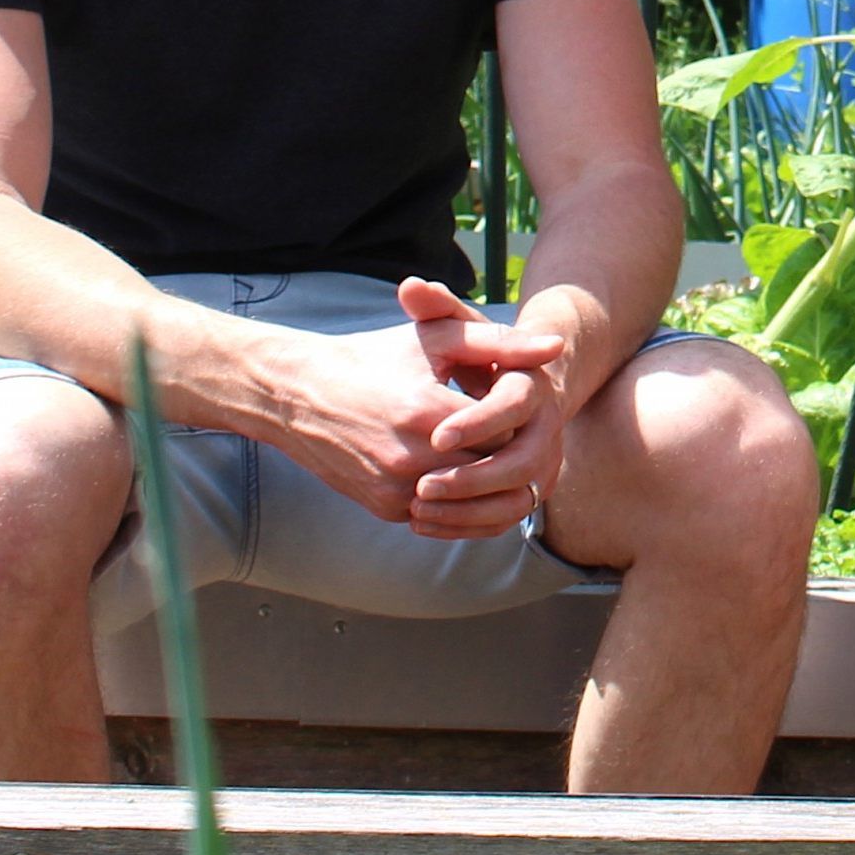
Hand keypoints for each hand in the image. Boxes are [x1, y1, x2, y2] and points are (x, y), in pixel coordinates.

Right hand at [258, 280, 565, 531]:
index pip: (504, 435)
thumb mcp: (435, 338)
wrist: (298, 394)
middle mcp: (408, 458)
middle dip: (512, 459)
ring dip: (492, 489)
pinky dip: (461, 503)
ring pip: (470, 505)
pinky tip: (474, 480)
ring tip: (509, 463)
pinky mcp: (384, 508)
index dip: (521, 425)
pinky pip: (441, 517)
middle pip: (492, 475)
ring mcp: (394, 490)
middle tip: (529, 442)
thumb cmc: (373, 357)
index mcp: (425, 411)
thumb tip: (556, 348)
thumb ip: (499, 342)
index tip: (528, 413)